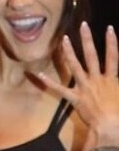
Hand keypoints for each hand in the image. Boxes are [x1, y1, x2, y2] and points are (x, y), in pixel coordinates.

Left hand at [39, 23, 118, 143]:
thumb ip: (118, 85)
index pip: (113, 56)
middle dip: (87, 39)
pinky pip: (60, 89)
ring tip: (63, 40)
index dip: (111, 42)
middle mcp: (97, 79)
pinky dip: (49, 82)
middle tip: (82, 25)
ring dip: (69, 52)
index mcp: (111, 79)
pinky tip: (39, 74)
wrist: (110, 125)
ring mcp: (85, 87)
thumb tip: (117, 78)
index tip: (109, 29)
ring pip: (76, 66)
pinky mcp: (75, 98)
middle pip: (92, 55)